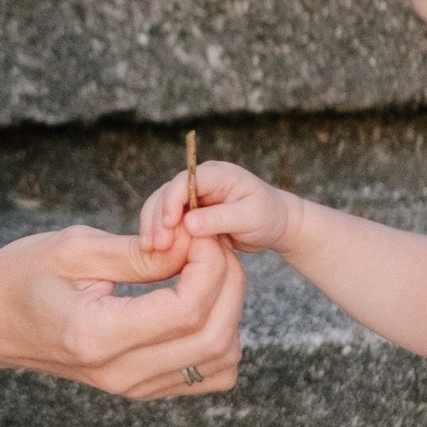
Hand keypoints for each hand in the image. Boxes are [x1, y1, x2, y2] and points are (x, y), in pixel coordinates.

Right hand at [0, 222, 243, 400]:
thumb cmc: (17, 277)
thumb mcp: (74, 248)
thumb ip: (140, 252)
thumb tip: (195, 245)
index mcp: (98, 335)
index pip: (187, 308)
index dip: (209, 264)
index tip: (197, 230)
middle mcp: (120, 372)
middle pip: (214, 337)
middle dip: (227, 282)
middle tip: (209, 243)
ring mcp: (132, 388)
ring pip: (220, 360)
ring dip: (228, 310)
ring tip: (202, 269)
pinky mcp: (140, 388)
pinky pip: (207, 373)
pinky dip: (219, 336)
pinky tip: (195, 300)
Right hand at [134, 152, 299, 262]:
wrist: (276, 224)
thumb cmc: (268, 216)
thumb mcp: (249, 218)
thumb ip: (219, 219)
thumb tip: (188, 223)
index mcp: (216, 174)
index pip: (184, 181)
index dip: (171, 201)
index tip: (167, 225)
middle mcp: (200, 181)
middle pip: (166, 194)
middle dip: (156, 218)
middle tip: (153, 245)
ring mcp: (193, 197)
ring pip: (162, 207)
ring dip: (153, 227)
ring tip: (149, 250)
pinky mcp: (190, 213)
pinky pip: (168, 221)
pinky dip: (161, 234)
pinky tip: (155, 252)